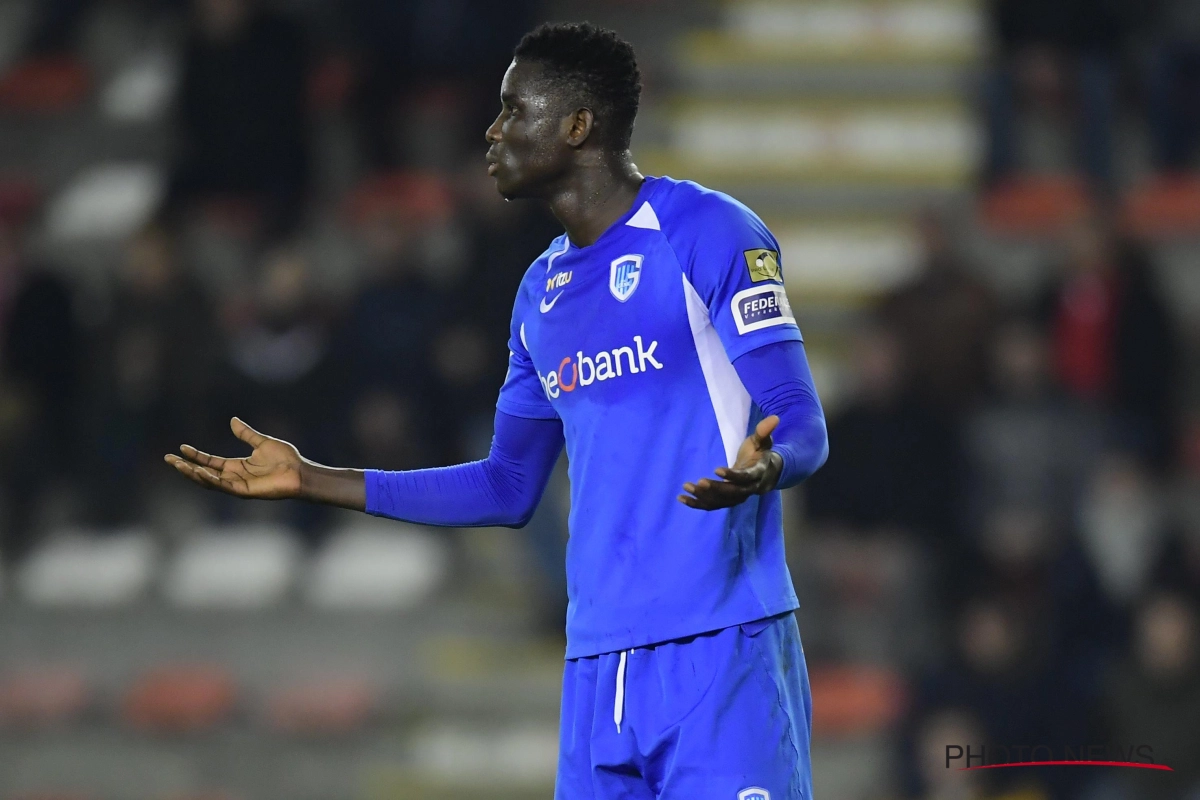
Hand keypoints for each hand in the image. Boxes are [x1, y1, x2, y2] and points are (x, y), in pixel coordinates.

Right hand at [165, 417, 303, 499]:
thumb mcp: (262, 442)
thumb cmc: (286, 459)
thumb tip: (232, 420)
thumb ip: (246, 433)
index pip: (210, 461)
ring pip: (209, 481)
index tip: (181, 447)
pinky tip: (199, 472)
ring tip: (177, 465)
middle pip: (204, 473)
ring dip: (192, 474)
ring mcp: (238, 485)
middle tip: (168, 459)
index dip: (195, 455)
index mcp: (237, 466)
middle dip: (185, 467)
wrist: (300, 471)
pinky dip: (210, 480)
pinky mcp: (244, 491)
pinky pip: (222, 486)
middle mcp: (234, 477)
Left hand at [679, 415, 782, 510]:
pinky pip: (712, 505)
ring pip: (720, 501)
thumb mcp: (763, 441)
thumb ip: (764, 432)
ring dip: (703, 497)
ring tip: (687, 486)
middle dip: (715, 489)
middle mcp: (748, 489)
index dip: (732, 475)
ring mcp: (737, 497)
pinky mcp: (727, 501)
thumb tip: (774, 418)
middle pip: (731, 493)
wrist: (766, 473)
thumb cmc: (760, 453)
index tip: (716, 469)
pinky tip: (681, 498)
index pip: (745, 478)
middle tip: (698, 482)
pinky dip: (697, 504)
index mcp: (757, 474)